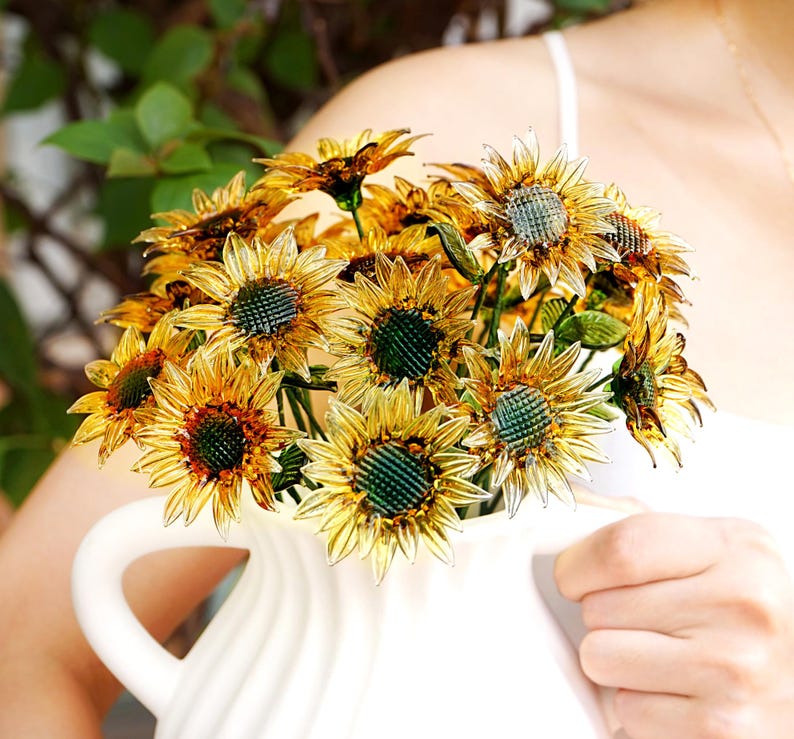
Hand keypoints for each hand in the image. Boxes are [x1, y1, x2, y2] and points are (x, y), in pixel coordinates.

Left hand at [554, 513, 793, 737]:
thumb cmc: (738, 611)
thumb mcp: (703, 549)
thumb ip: (633, 524)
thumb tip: (564, 505)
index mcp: (736, 547)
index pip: (623, 547)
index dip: (578, 565)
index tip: (574, 575)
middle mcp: (745, 604)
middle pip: (600, 605)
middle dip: (600, 615)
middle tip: (641, 621)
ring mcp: (737, 669)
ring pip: (600, 656)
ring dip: (614, 662)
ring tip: (657, 656)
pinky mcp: (722, 728)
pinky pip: (626, 710)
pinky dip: (639, 706)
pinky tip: (674, 693)